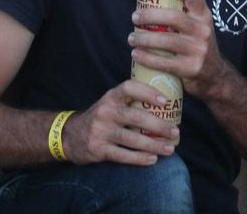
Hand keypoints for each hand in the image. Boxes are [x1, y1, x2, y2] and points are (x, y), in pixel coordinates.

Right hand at [61, 79, 178, 165]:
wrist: (70, 136)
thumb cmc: (101, 118)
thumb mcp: (110, 103)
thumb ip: (130, 102)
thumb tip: (164, 105)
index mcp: (111, 96)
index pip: (129, 88)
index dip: (148, 92)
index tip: (165, 100)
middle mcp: (106, 111)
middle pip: (136, 117)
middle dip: (159, 125)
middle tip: (175, 131)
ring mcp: (101, 131)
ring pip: (132, 139)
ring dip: (153, 145)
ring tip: (170, 149)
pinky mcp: (98, 149)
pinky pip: (123, 155)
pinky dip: (140, 158)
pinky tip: (153, 159)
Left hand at [129, 0, 226, 101]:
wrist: (215, 76)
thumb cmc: (197, 45)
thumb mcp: (197, 26)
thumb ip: (181, 15)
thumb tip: (149, 0)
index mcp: (204, 15)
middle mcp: (203, 30)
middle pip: (174, 17)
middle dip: (150, 15)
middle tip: (135, 17)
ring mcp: (199, 50)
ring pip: (167, 40)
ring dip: (144, 39)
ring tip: (131, 38)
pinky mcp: (191, 68)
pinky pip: (165, 62)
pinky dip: (147, 58)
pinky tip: (136, 55)